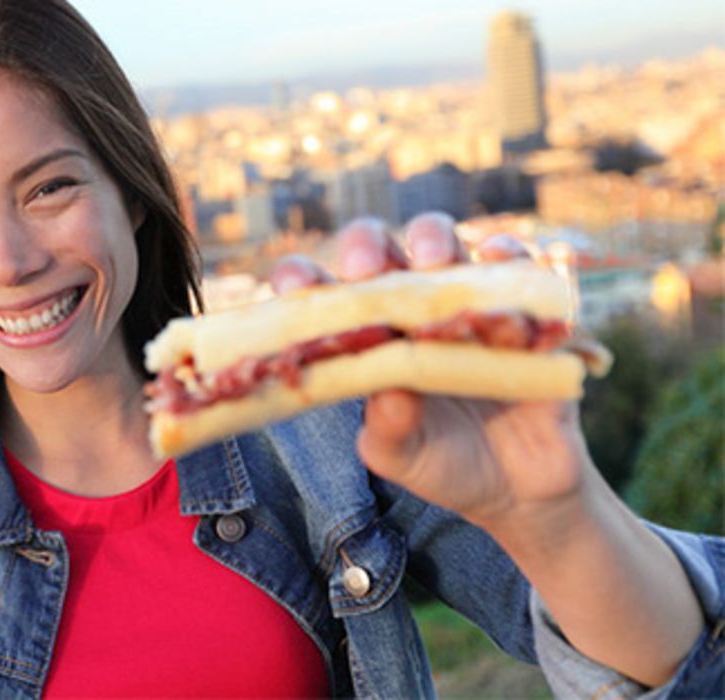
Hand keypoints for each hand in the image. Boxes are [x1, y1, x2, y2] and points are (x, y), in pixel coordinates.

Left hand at [270, 213, 590, 526]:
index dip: (304, 280)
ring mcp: (461, 303)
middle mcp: (407, 309)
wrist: (518, 489)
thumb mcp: (403, 458)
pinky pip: (517, 267)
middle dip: (366, 246)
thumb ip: (389, 430)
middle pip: (378, 252)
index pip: (323, 295)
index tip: (296, 288)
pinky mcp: (522, 308)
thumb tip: (391, 393)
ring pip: (442, 242)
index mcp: (364, 338)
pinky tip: (499, 262)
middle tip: (366, 268)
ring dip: (434, 239)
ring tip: (434, 263)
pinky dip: (509, 259)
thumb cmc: (441, 463)